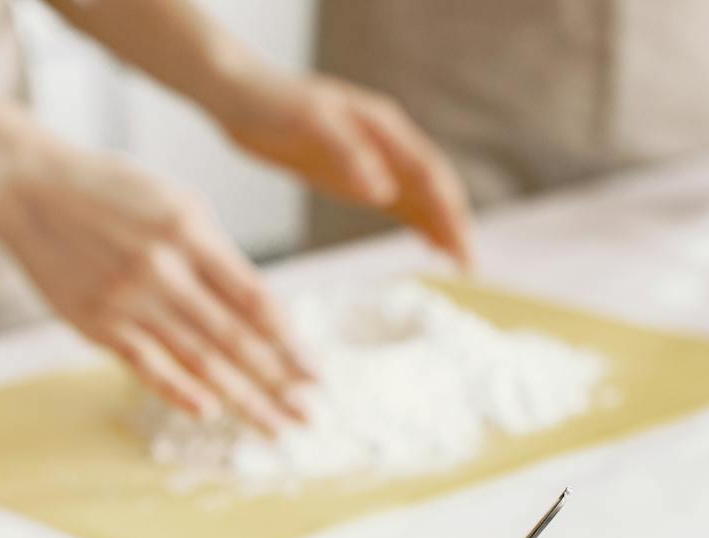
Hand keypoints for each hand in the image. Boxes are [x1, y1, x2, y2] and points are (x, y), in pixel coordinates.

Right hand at [0, 137, 313, 430]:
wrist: (29, 187)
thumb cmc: (108, 191)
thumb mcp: (173, 201)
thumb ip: (214, 252)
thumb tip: (257, 308)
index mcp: (190, 231)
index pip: (254, 299)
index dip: (290, 340)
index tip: (316, 370)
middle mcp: (164, 269)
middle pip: (234, 338)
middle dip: (279, 382)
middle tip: (309, 414)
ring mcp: (130, 300)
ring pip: (198, 360)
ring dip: (242, 398)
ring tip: (275, 426)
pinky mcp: (98, 324)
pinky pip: (147, 366)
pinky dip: (179, 392)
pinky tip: (210, 411)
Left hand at [212, 70, 471, 266]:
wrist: (239, 97)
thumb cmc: (272, 103)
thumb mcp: (308, 124)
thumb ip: (347, 156)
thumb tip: (385, 192)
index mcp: (382, 127)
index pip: (429, 173)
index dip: (448, 211)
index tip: (461, 245)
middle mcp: (386, 142)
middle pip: (432, 187)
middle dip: (454, 225)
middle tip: (469, 268)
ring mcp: (372, 159)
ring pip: (419, 196)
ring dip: (441, 227)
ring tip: (459, 265)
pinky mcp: (354, 174)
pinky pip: (396, 201)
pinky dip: (417, 223)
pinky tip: (429, 245)